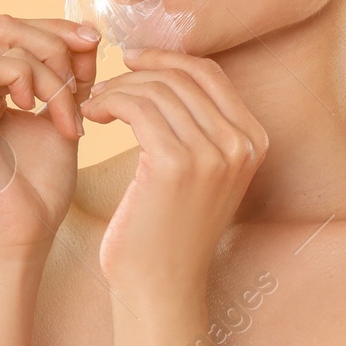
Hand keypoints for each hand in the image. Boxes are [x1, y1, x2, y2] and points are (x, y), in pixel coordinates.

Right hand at [0, 15, 100, 252]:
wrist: (21, 241)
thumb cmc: (38, 191)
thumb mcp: (62, 119)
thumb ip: (69, 79)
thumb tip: (87, 37)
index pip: (12, 31)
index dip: (56, 30)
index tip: (94, 45)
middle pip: (4, 25)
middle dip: (55, 40)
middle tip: (85, 71)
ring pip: (3, 40)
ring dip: (50, 70)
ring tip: (69, 111)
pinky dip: (31, 80)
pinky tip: (45, 113)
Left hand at [80, 48, 267, 300]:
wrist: (161, 288)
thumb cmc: (170, 230)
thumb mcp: (201, 173)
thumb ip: (199, 127)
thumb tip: (165, 73)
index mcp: (254, 141)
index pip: (209, 73)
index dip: (168, 58)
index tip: (132, 61)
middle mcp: (241, 144)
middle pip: (182, 76)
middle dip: (136, 73)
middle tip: (103, 85)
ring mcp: (213, 154)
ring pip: (156, 89)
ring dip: (117, 89)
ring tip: (92, 106)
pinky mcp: (176, 164)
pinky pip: (137, 108)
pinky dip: (109, 103)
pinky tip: (91, 117)